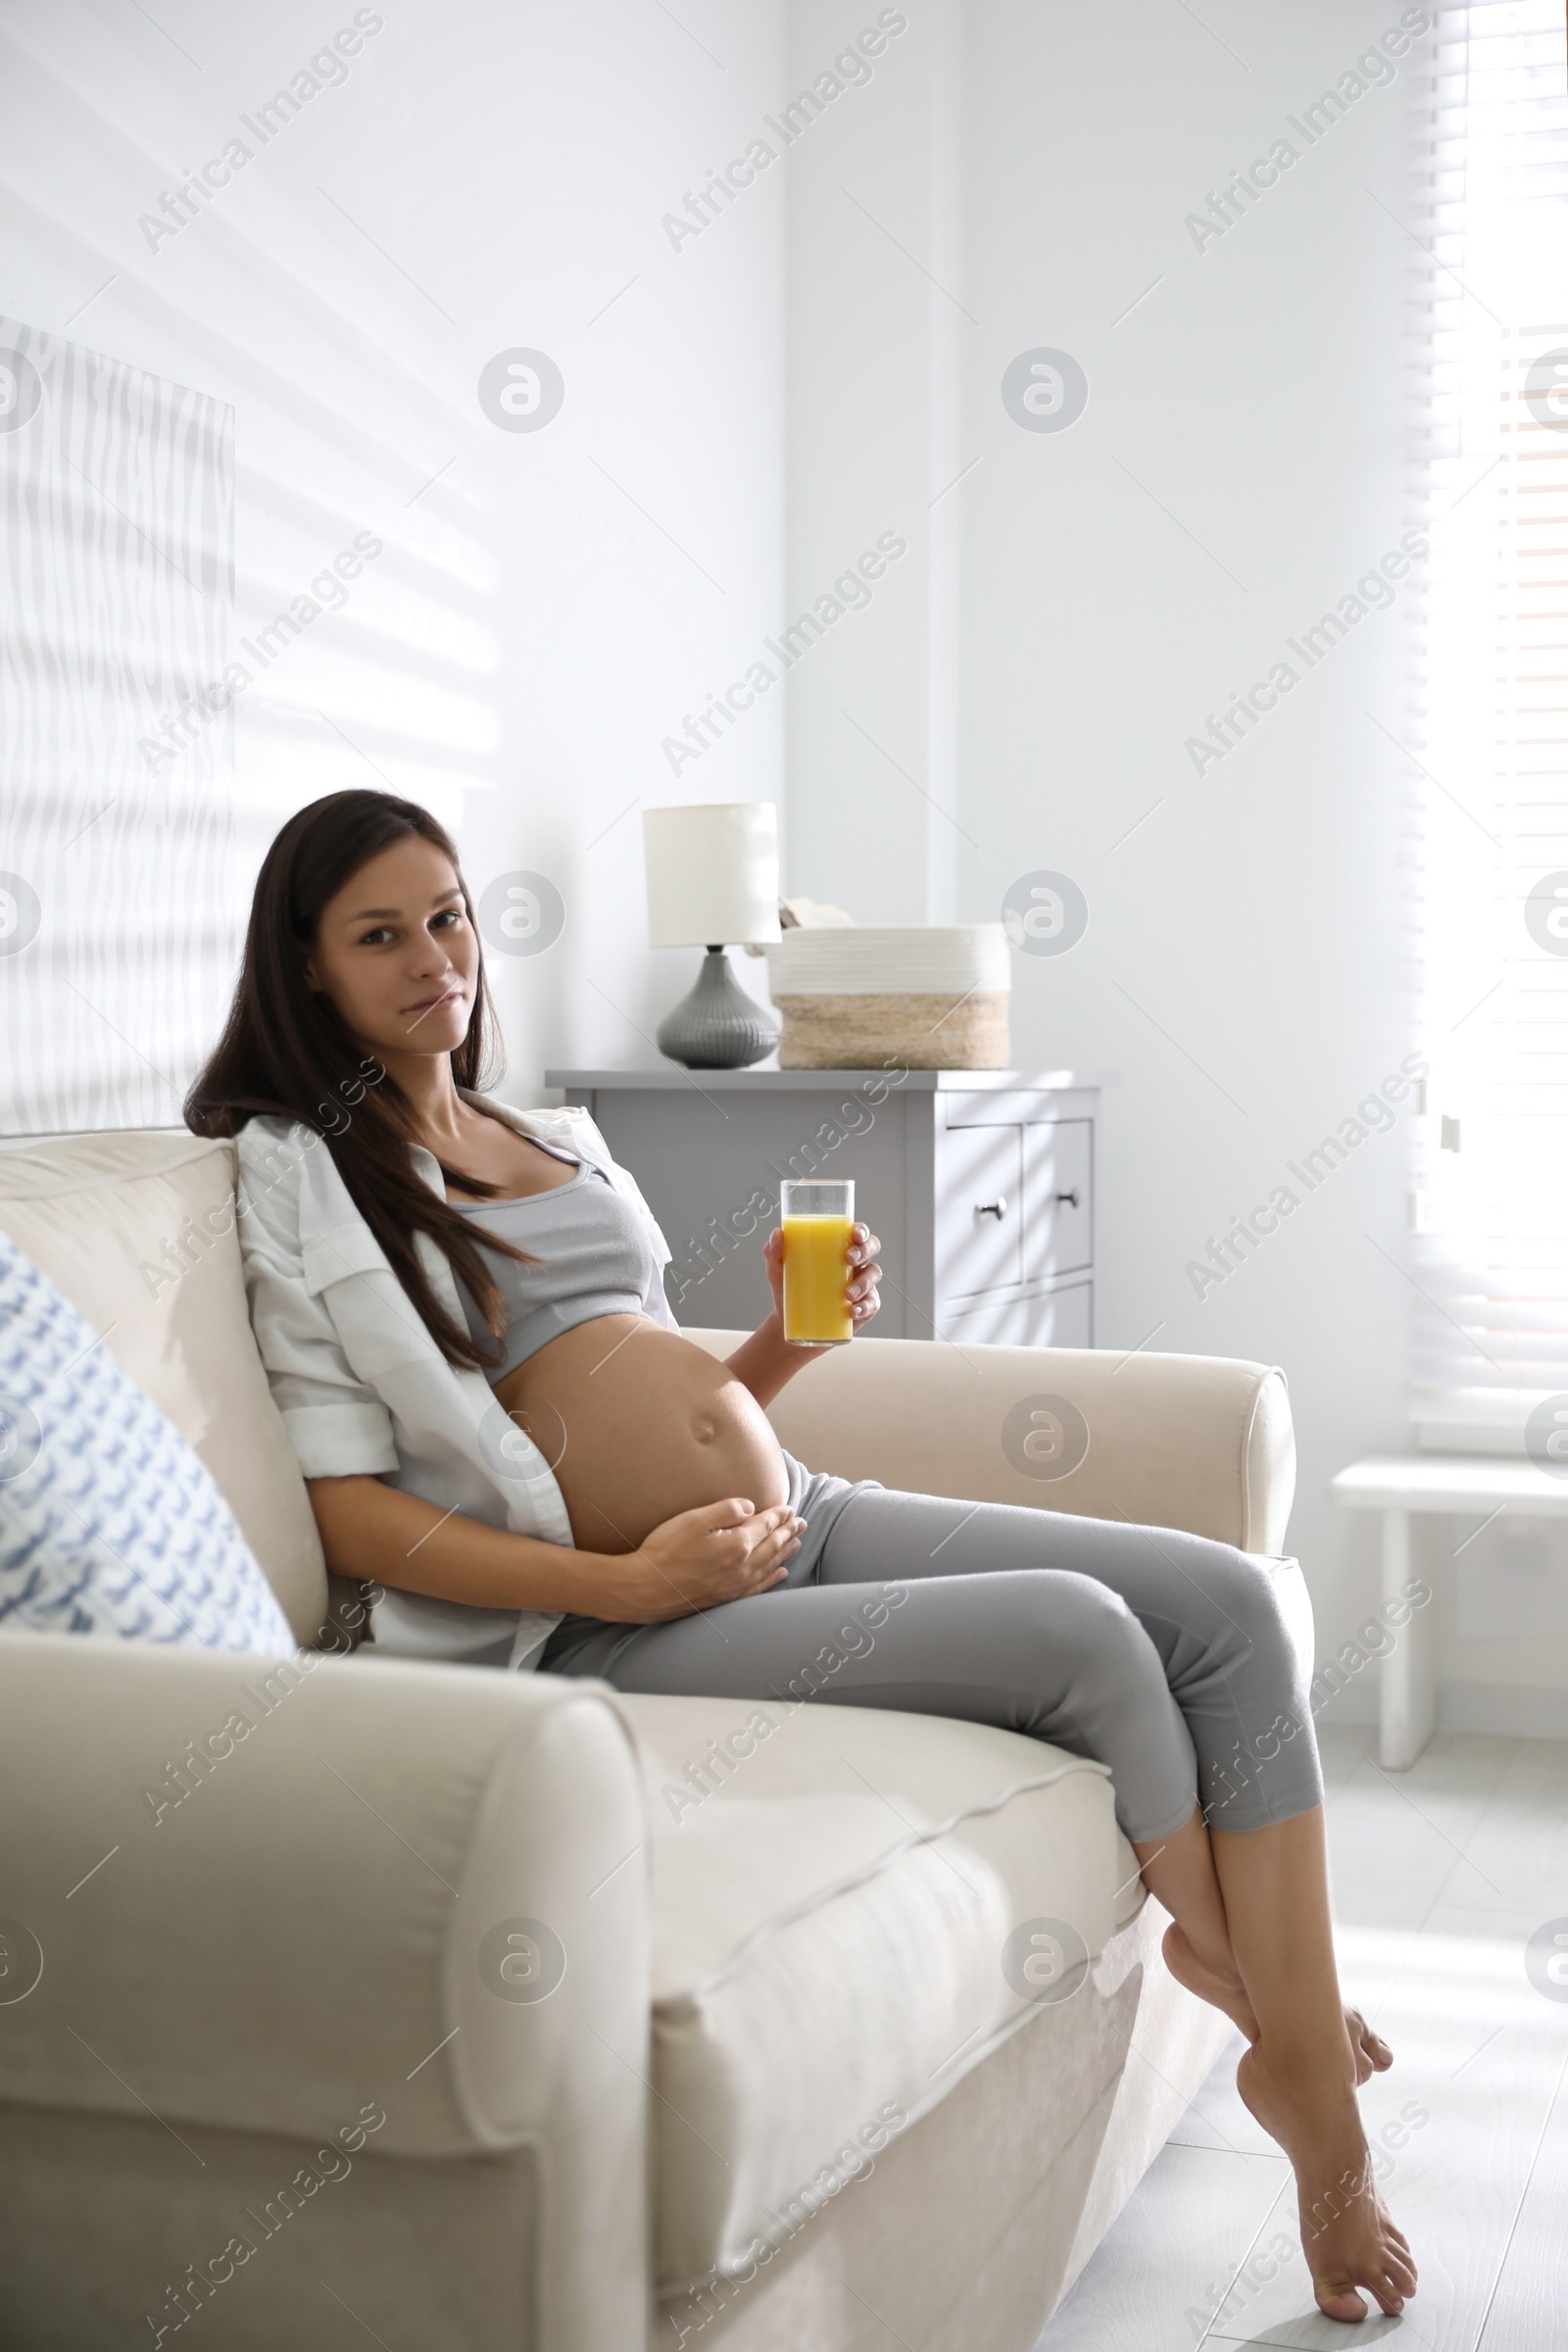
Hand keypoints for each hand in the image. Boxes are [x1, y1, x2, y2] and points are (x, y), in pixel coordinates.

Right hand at [589, 1496, 803, 1621]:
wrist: (646, 1589)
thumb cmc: (665, 1551)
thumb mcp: (693, 1519)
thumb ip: (726, 1510)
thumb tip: (751, 1507)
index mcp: (737, 1545)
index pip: (765, 1526)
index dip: (778, 1516)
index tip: (789, 1508)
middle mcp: (742, 1567)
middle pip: (771, 1545)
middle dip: (787, 1532)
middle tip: (801, 1523)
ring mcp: (735, 1586)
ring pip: (769, 1565)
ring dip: (785, 1552)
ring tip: (797, 1542)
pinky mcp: (726, 1598)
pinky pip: (759, 1587)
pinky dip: (774, 1578)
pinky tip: (781, 1573)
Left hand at [763, 1221, 883, 1335]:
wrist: (787, 1323)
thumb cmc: (788, 1288)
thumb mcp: (777, 1270)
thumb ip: (773, 1252)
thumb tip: (777, 1234)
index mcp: (838, 1248)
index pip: (856, 1233)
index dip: (861, 1230)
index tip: (854, 1233)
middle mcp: (854, 1263)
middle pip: (871, 1249)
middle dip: (864, 1251)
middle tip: (848, 1259)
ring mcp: (861, 1285)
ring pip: (873, 1275)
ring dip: (864, 1282)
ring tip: (847, 1294)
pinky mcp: (863, 1307)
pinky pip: (872, 1304)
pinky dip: (865, 1307)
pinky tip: (853, 1311)